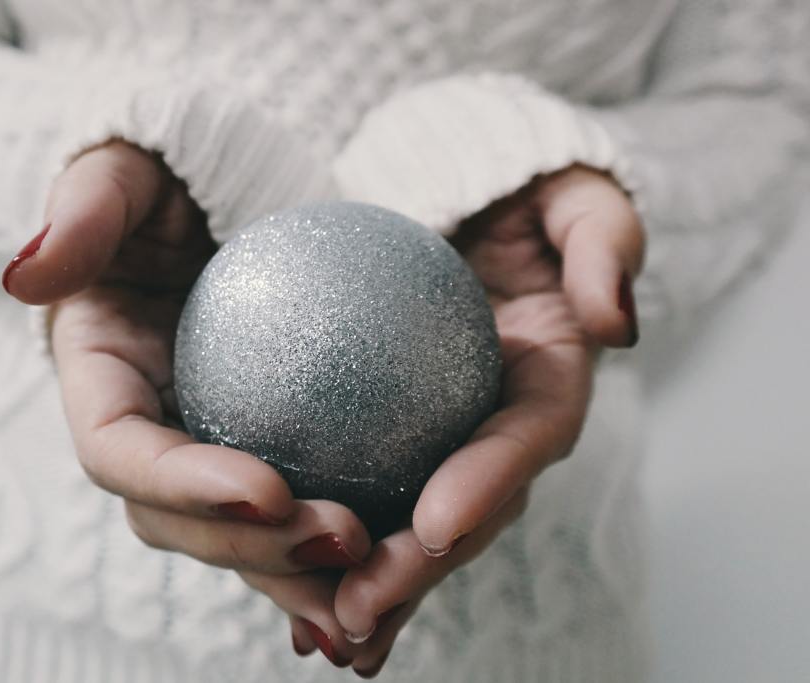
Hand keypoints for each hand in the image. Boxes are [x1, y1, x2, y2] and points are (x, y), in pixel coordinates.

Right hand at [3, 141, 370, 578]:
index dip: (181, 485)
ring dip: (300, 571)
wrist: (234, 194)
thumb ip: (85, 211)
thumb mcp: (128, 168)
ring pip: (240, 537)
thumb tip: (27, 277)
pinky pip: (298, 509)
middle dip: (253, 548)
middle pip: (180, 521)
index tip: (268, 488)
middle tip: (344, 538)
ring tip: (376, 572)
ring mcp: (205, 449)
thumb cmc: (177, 174)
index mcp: (100, 381)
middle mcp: (146, 431)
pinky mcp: (266, 451)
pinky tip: (404, 552)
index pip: (119, 452)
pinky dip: (340, 544)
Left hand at [303, 165, 644, 675]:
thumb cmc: (516, 182)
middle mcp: (497, 423)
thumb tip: (611, 324)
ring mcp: (442, 438)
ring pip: (407, 525)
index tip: (433, 522)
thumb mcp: (573, 191)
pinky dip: (320, 544)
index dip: (488, 482)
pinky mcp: (388, 438)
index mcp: (548, 375)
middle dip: (416, 569)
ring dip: (366, 581)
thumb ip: (603, 242)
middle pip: (464, 508)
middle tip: (358, 609)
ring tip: (317, 626)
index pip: (527, 436)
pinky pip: (355, 494)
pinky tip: (280, 581)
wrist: (456, 191)